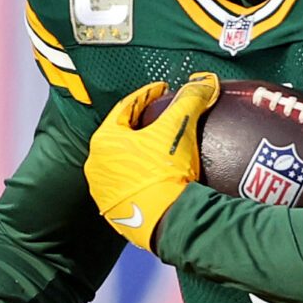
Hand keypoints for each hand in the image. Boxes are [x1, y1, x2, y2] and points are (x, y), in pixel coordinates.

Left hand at [88, 72, 217, 250]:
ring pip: (123, 164)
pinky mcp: (116, 214)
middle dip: (140, 126)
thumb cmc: (166, 171)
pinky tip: (160, 179)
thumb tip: (205, 81)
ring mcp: (104, 192)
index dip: (146, 95)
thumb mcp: (179, 129)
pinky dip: (142, 179)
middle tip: (161, 120)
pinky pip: (130, 188)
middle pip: (121, 137)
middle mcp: (96, 165)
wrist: (167, 222)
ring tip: (162, 152)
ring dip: (139, 156)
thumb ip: (190, 101)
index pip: (125, 107)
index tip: (163, 91)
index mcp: (104, 140)